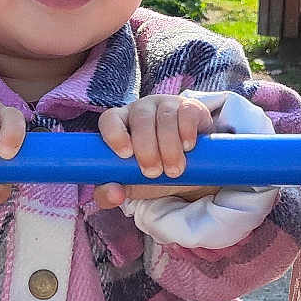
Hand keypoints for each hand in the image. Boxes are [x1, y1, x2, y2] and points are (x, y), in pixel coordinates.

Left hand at [94, 95, 217, 208]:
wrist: (190, 169)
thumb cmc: (152, 171)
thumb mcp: (130, 185)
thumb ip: (111, 194)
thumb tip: (115, 194)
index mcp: (120, 123)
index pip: (110, 119)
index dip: (115, 134)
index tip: (125, 154)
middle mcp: (142, 110)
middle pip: (140, 119)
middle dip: (146, 148)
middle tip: (153, 173)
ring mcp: (166, 106)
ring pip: (165, 117)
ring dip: (169, 146)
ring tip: (174, 170)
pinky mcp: (190, 107)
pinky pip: (186, 112)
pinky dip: (186, 130)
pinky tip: (187, 146)